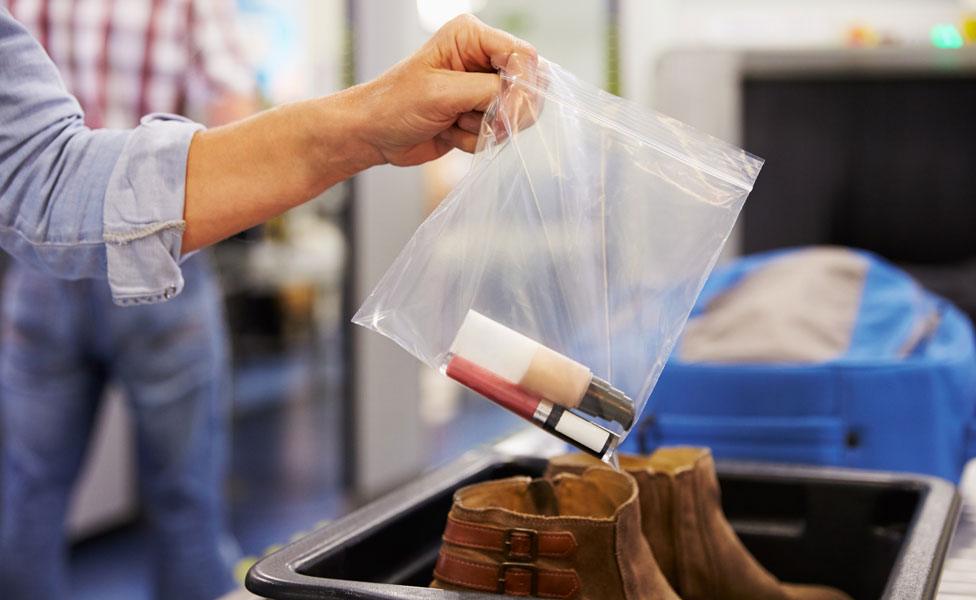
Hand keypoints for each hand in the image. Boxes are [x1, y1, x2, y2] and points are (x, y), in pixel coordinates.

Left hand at [348, 14, 535, 166]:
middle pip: (527, 85)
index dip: (522, 86)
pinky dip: (476, 140)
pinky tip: (449, 132)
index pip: (522, 55)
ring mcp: (482, 88)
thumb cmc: (394, 104)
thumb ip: (487, 91)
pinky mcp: (479, 114)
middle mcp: (481, 58)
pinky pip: (499, 133)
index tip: (507, 113)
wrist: (372, 134)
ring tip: (452, 122)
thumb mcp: (441, 93)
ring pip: (516, 114)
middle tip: (472, 120)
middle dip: (504, 111)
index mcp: (471, 36)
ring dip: (485, 127)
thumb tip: (523, 99)